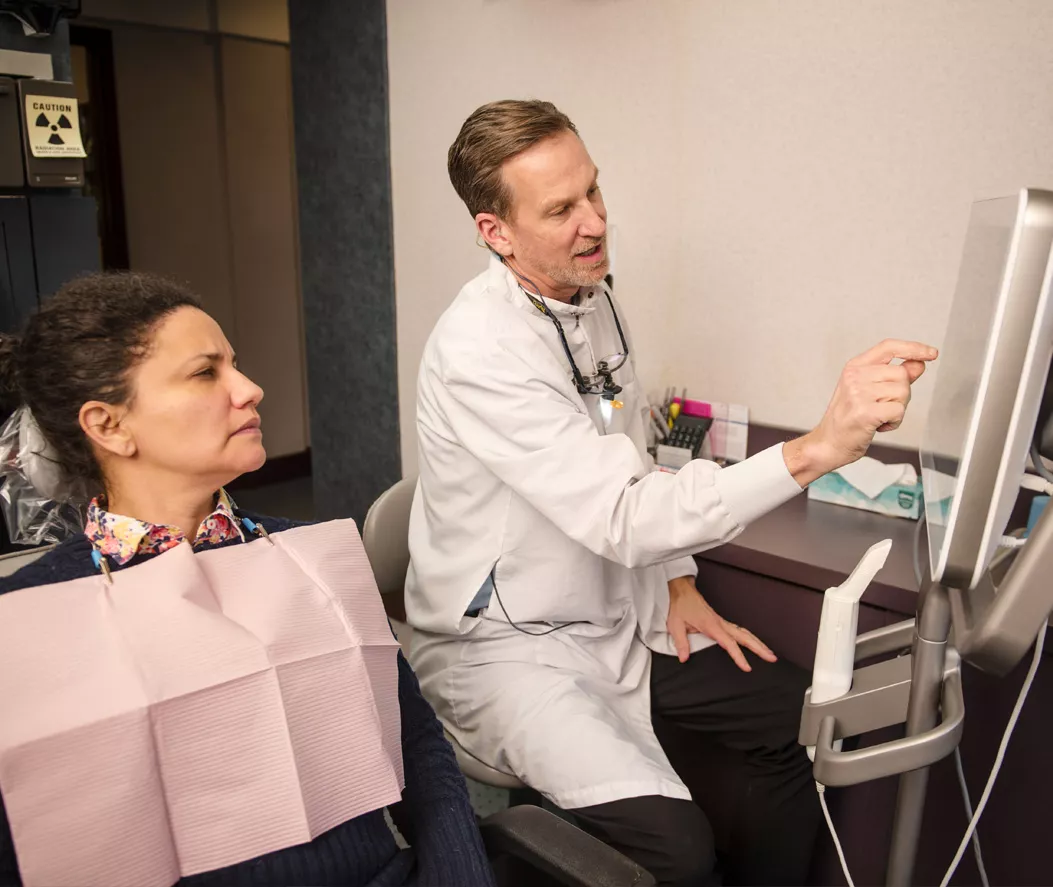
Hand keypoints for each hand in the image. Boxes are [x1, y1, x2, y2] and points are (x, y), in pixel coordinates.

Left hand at [666, 576, 776, 669]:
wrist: (682, 590)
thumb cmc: (679, 606)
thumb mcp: (675, 625)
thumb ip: (681, 643)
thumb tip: (684, 658)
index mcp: (711, 625)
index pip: (728, 643)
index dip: (738, 656)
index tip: (747, 667)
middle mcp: (720, 623)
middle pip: (744, 636)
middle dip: (759, 647)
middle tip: (772, 658)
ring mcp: (722, 622)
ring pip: (744, 632)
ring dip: (758, 642)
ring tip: (770, 654)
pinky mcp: (720, 621)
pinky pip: (738, 630)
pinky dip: (749, 637)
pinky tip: (755, 644)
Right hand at [784, 338, 937, 486]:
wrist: (828, 443)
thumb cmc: (848, 418)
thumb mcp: (868, 391)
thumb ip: (894, 376)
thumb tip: (919, 364)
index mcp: (855, 367)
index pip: (889, 347)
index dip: (913, 348)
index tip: (930, 353)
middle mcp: (855, 376)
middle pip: (901, 374)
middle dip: (901, 394)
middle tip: (883, 406)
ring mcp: (858, 393)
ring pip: (903, 392)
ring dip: (897, 409)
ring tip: (879, 417)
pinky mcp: (865, 412)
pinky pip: (898, 411)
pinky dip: (895, 422)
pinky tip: (879, 426)